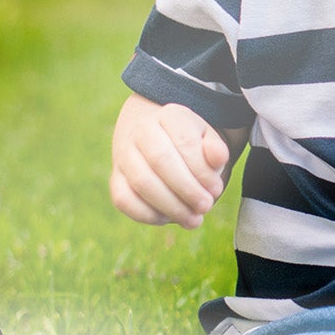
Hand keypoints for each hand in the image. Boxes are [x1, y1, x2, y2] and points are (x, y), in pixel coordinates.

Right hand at [109, 93, 230, 228]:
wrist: (157, 140)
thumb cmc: (189, 145)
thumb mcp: (208, 141)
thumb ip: (216, 149)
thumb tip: (219, 157)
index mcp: (170, 115)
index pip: (186, 142)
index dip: (203, 171)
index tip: (215, 189)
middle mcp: (141, 131)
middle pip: (161, 161)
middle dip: (187, 189)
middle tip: (205, 206)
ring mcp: (124, 155)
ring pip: (142, 182)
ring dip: (171, 206)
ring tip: (193, 219)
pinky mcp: (116, 179)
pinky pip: (124, 200)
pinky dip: (148, 215)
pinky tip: (169, 218)